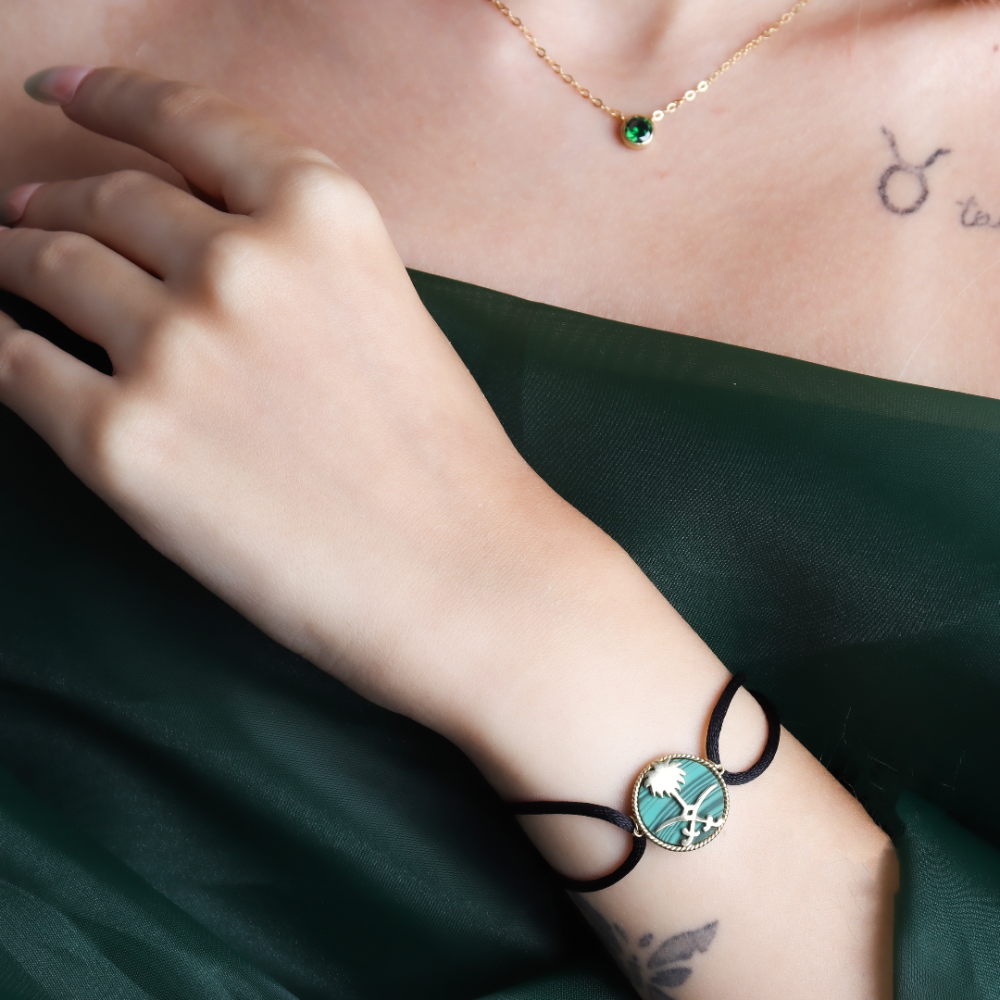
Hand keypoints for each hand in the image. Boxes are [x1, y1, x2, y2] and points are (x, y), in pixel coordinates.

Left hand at [0, 66, 577, 730]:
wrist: (457, 575)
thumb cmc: (440, 459)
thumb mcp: (385, 309)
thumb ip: (295, 259)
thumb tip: (186, 242)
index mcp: (322, 215)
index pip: (190, 121)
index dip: (113, 97)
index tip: (66, 95)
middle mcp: (241, 263)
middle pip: (108, 198)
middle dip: (57, 199)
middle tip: (26, 213)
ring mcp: (174, 349)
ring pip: (49, 267)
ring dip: (15, 258)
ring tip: (5, 264)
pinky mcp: (123, 442)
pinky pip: (16, 367)